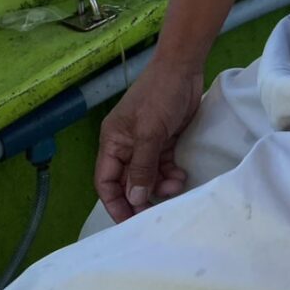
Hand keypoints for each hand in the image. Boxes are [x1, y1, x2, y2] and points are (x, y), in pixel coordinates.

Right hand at [94, 59, 203, 221]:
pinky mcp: (164, 139)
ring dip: (160, 186)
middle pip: (127, 182)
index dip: (115, 203)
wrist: (183, 66)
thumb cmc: (160, 95)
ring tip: (175, 185)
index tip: (128, 223)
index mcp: (112, 142)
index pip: (106, 181)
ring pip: (147, 176)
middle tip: (157, 213)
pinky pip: (163, 165)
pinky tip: (181, 176)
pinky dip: (170, 174)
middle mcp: (126, 145)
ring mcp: (146, 142)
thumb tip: (134, 199)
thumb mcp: (149, 132)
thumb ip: (141, 167)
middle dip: (140, 197)